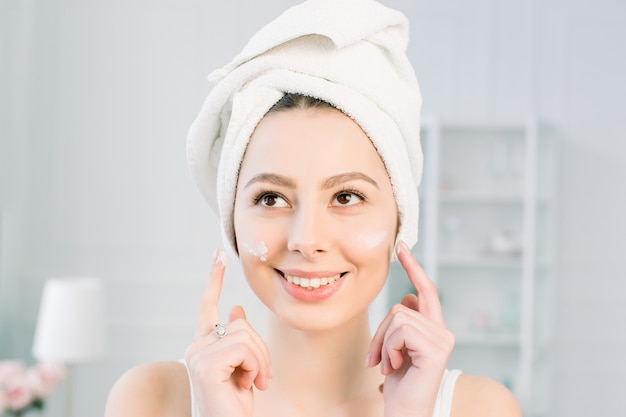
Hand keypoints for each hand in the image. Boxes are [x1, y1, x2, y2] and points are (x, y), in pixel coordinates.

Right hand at [184, 249, 271, 416]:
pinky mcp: (205, 365)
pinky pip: (245, 348)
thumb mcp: (244, 367)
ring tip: (255, 383)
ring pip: (245, 335)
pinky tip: (249, 385)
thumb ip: (239, 339)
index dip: (214, 279)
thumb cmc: (236, 405)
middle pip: (241, 324)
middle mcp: (195, 348)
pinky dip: (256, 367)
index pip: (208, 306)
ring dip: (260, 362)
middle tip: (260, 378)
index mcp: (203, 346)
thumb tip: (236, 309)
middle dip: (261, 350)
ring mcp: (198, 356)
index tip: (219, 255)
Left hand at [366, 241, 453, 416]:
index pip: (424, 291)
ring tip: (389, 365)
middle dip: (380, 332)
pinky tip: (394, 368)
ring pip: (397, 317)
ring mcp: (442, 339)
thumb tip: (405, 298)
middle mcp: (443, 332)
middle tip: (377, 359)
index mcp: (434, 329)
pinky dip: (388, 349)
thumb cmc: (399, 384)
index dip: (413, 267)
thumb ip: (404, 323)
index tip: (400, 246)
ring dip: (383, 343)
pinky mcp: (436, 348)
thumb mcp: (397, 347)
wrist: (404, 412)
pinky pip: (400, 330)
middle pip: (400, 306)